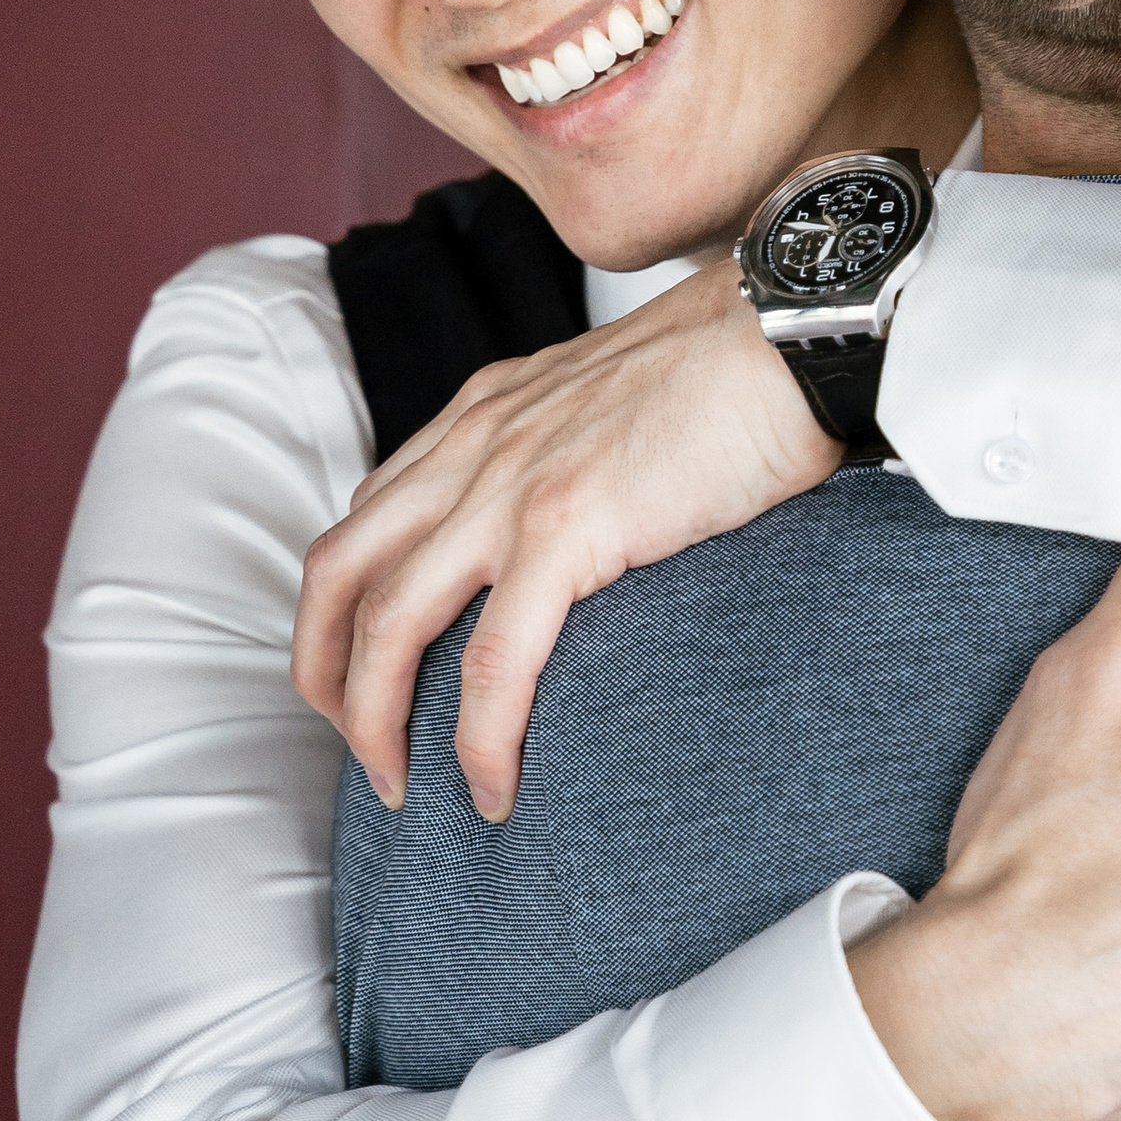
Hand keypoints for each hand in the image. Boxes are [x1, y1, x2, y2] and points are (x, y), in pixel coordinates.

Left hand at [296, 260, 837, 814]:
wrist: (796, 332)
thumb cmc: (740, 369)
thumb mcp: (615, 398)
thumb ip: (573, 453)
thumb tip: (592, 526)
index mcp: (482, 412)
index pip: (368, 516)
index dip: (344, 607)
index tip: (365, 672)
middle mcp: (473, 444)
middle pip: (339, 572)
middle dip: (324, 673)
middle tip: (356, 745)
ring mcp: (510, 485)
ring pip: (389, 623)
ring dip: (376, 721)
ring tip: (401, 787)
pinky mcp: (566, 527)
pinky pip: (495, 659)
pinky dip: (480, 738)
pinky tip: (495, 788)